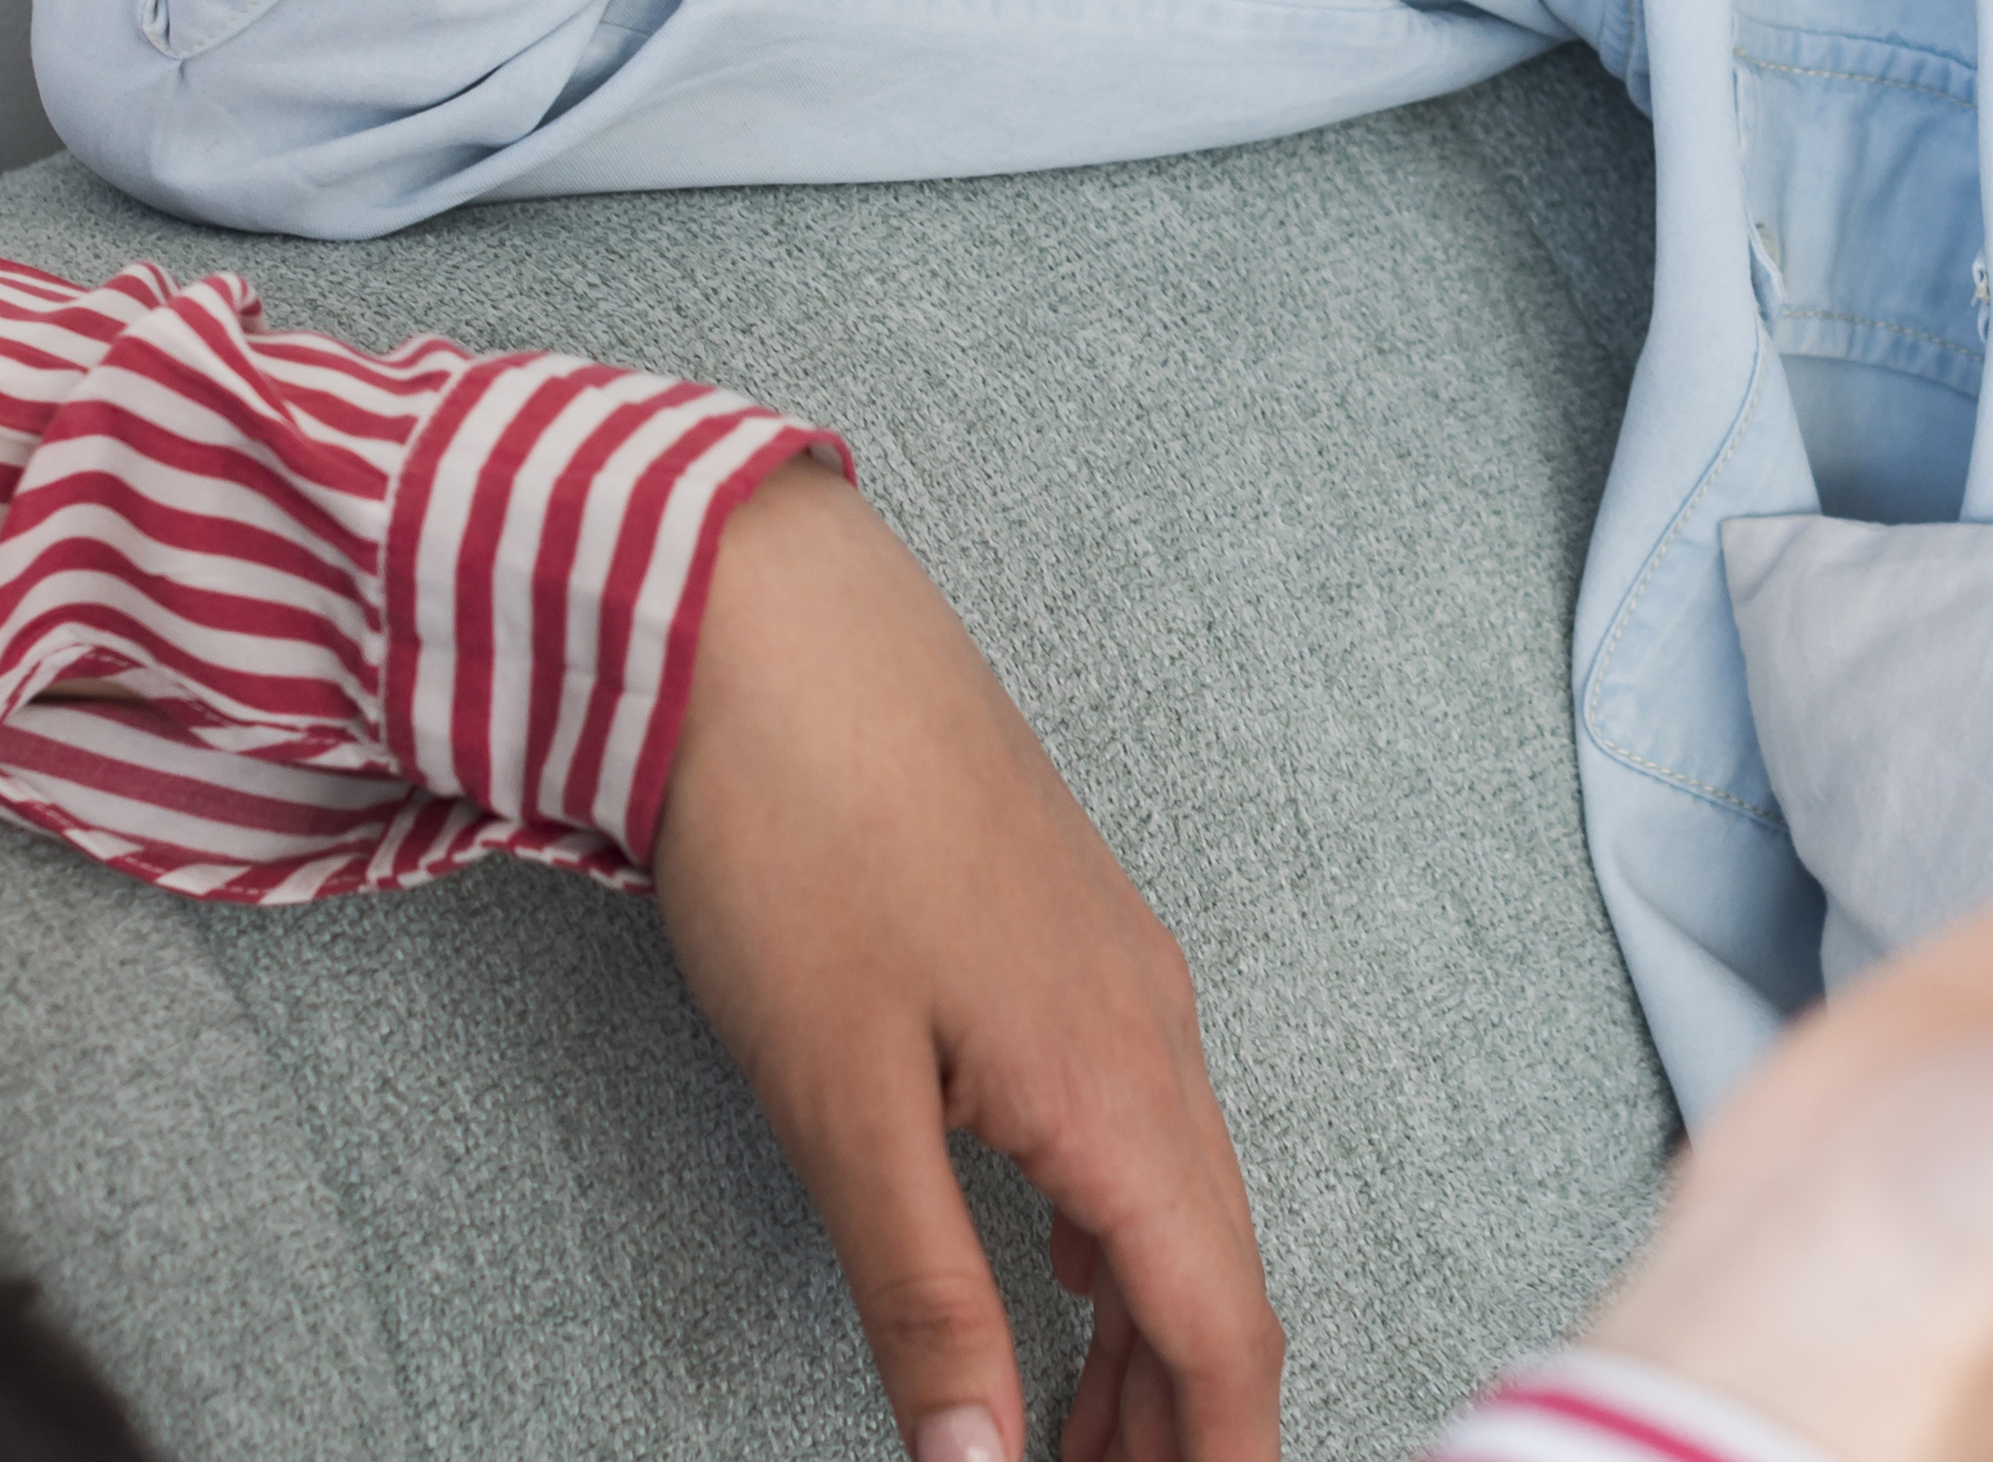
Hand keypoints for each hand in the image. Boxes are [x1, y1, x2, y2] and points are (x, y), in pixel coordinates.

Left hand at [650, 461, 1279, 1461]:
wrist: (766, 613)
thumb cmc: (796, 835)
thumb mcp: (843, 1103)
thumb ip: (926, 1299)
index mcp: (1119, 1086)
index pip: (1226, 1330)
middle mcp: (1152, 1027)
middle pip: (1211, 1278)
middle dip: (1175, 1425)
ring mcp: (1114, 969)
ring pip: (1170, 1198)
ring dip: (1138, 1336)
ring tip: (1083, 1446)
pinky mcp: (1059, 931)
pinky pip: (1130, 1121)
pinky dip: (1107, 1237)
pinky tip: (1053, 1274)